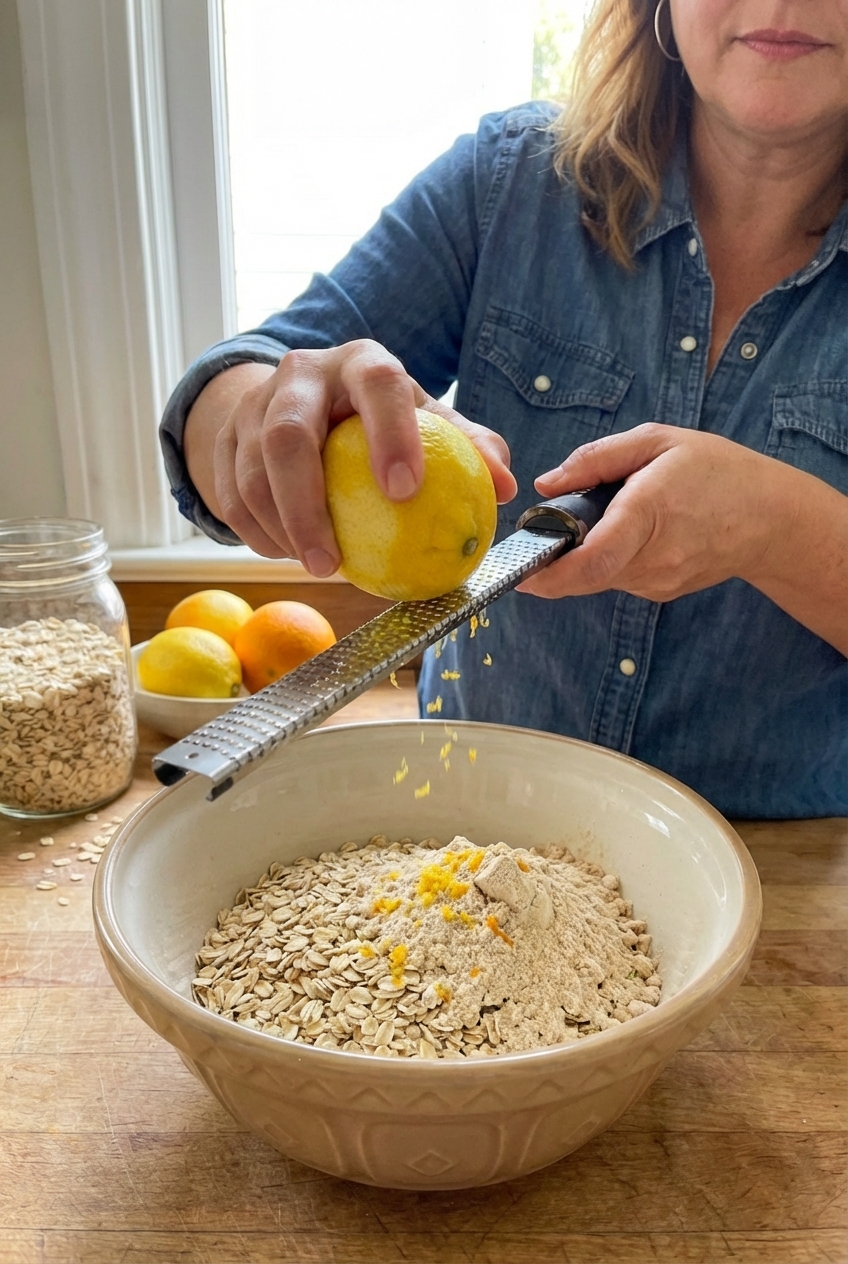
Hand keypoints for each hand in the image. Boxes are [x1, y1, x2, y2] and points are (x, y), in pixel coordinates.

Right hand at [191, 340, 515, 573]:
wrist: (302, 399)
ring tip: (318, 566)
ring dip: (281, 530)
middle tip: (334, 564)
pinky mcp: (225, 439)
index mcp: (359, 363)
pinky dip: (258, 534)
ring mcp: (254, 405)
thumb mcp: (423, 421)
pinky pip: (231, 496)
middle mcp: (301, 374)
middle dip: (308, 506)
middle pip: (288, 435)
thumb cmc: (380, 419)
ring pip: (251, 473)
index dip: (392, 434)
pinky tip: (289, 555)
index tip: (407, 491)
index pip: (378, 385)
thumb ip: (466, 447)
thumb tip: (506, 485)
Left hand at [516, 424, 775, 601]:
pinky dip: (608, 558)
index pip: (593, 559)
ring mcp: (658, 581)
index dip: (550, 573)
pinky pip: (616, 577)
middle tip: (539, 538)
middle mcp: (653, 556)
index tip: (520, 573)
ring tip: (604, 520)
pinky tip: (631, 534)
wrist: (771, 519)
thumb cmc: (717, 471)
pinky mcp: (659, 592)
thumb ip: (596, 459)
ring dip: (583, 555)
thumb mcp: (658, 441)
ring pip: (597, 577)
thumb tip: (546, 483)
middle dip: (554, 560)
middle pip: (584, 574)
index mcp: (649, 512)